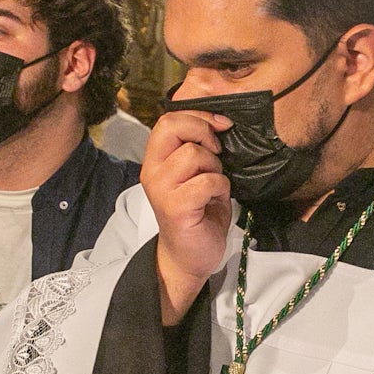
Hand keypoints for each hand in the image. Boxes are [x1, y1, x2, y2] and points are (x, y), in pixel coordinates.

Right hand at [143, 109, 233, 322]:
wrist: (189, 257)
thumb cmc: (197, 214)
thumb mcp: (194, 174)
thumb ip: (196, 148)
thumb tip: (218, 122)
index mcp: (156, 161)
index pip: (168, 119)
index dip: (199, 116)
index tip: (220, 126)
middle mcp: (153, 172)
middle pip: (173, 126)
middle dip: (204, 132)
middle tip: (217, 152)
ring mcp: (162, 189)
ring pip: (195, 154)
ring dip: (216, 167)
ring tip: (213, 186)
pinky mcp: (176, 207)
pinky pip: (208, 181)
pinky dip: (220, 188)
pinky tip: (215, 201)